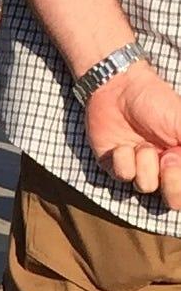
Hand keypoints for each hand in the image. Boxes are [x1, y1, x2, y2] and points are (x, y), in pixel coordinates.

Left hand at [85, 62, 180, 206]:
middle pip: (172, 201)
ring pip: (146, 187)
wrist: (120, 89)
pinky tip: (123, 145)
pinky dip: (124, 160)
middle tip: (166, 157)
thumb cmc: (158, 103)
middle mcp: (164, 170)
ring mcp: (140, 169)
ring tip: (142, 144)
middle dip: (172, 183)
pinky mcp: (114, 165)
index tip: (177, 155)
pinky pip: (123, 175)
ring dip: (145, 162)